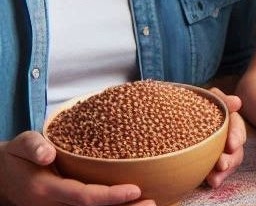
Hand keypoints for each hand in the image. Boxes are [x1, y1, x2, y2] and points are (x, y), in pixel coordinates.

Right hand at [0, 131, 150, 205]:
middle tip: (151, 203)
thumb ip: (33, 146)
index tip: (135, 189)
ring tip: (150, 205)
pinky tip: (132, 204)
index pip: (83, 196)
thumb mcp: (20, 145)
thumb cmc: (16, 158)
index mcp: (46, 190)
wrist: (2, 177)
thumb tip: (47, 153)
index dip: (110, 195)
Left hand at [205, 88, 245, 187]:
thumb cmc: (199, 106)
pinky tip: (211, 182)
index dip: (236, 137)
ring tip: (214, 178)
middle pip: (236, 151)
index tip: (231, 144)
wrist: (179, 117)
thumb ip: (223, 100)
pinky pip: (219, 174)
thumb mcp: (210, 98)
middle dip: (231, 159)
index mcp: (230, 122)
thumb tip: (237, 103)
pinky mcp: (212, 164)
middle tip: (222, 164)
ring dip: (224, 172)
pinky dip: (217, 179)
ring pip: (230, 164)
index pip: (237, 129)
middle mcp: (228, 139)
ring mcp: (222, 153)